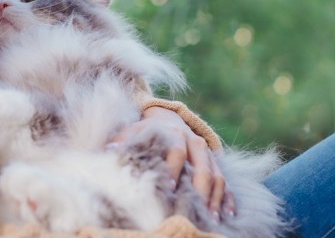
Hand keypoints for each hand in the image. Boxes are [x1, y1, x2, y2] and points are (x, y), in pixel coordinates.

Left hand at [108, 106, 235, 222]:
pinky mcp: (214, 163)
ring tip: (212, 218)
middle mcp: (194, 142)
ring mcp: (207, 154)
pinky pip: (226, 180)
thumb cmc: (145, 131)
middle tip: (196, 210)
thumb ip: (122, 141)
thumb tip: (107, 150)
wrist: (167, 117)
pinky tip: (226, 214)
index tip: (169, 188)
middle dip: (200, 189)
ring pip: (217, 175)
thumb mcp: (132, 131)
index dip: (173, 169)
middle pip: (203, 167)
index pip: (176, 151)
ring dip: (215, 197)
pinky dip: (227, 197)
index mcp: (173, 134)